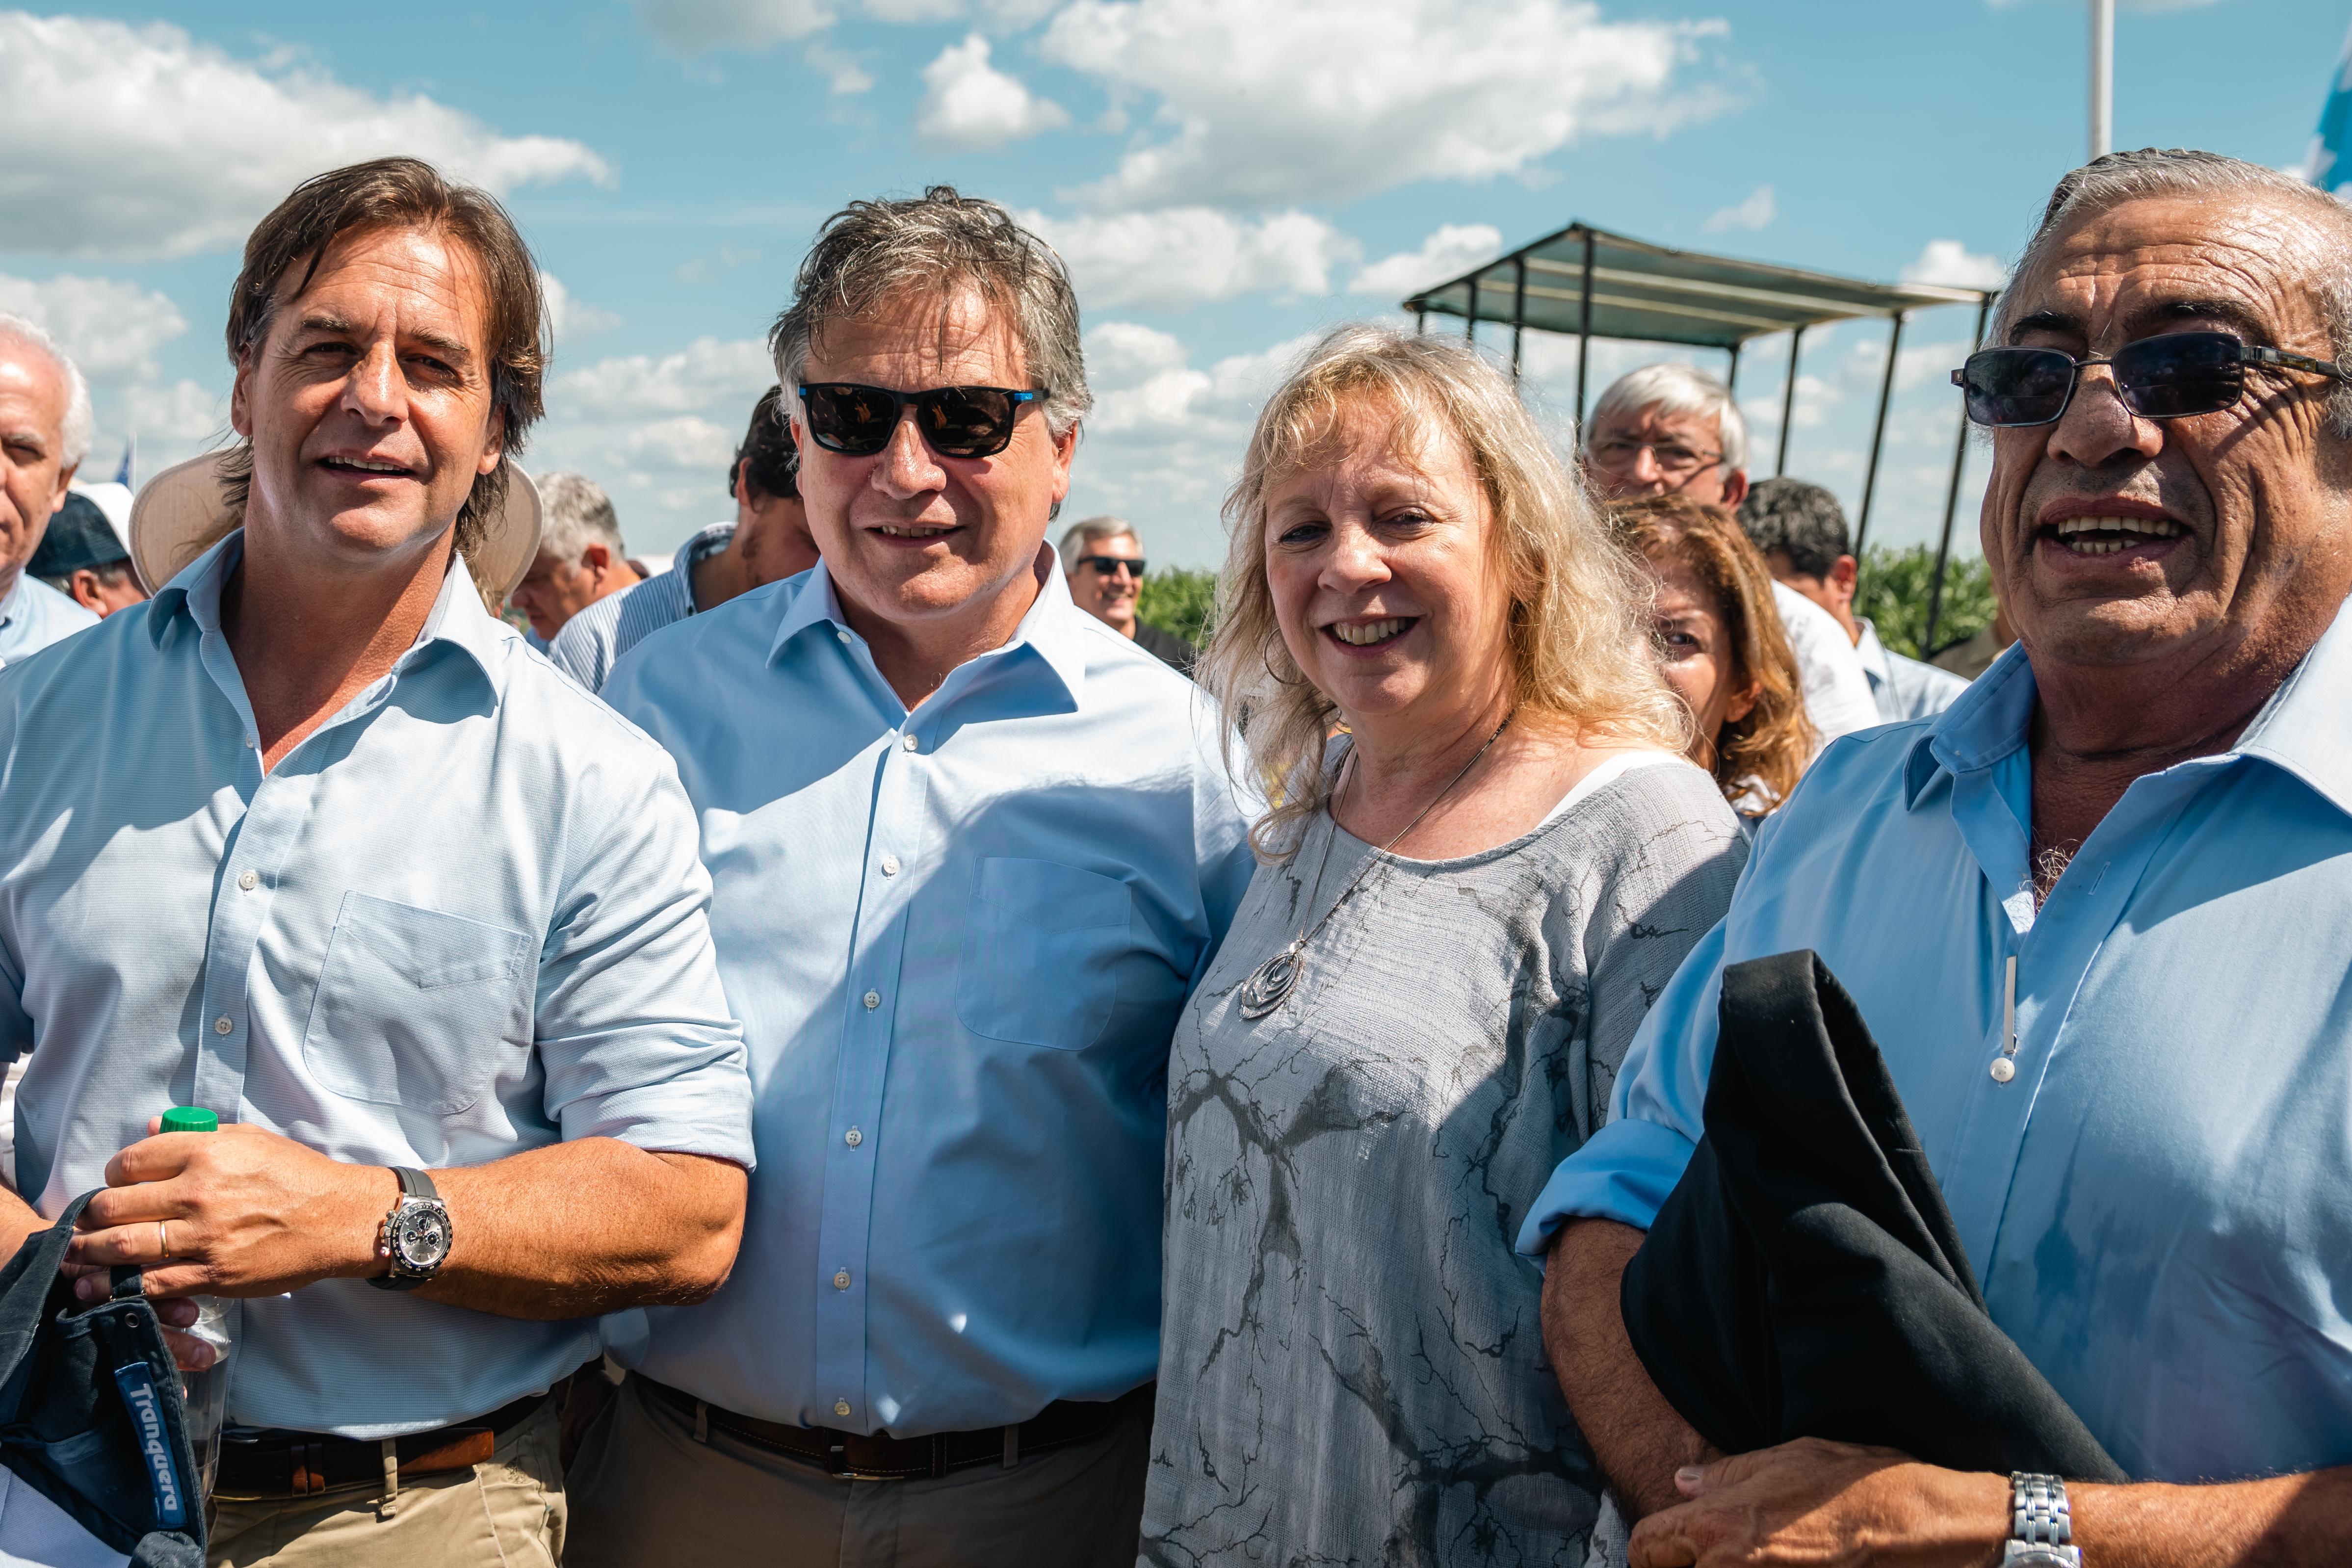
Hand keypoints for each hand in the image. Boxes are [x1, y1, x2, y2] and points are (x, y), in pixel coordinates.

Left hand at [64, 1120, 393, 1303]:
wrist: (339, 1218)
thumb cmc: (296, 1174)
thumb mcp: (250, 1138)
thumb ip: (196, 1132)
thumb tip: (152, 1126)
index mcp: (206, 1152)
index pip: (128, 1162)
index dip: (113, 1175)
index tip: (117, 1185)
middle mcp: (198, 1192)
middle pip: (112, 1207)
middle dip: (91, 1217)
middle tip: (87, 1224)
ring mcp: (203, 1236)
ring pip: (121, 1248)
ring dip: (88, 1254)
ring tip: (74, 1257)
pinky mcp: (213, 1274)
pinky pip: (150, 1283)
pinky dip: (118, 1287)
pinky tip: (100, 1288)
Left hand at [1628, 1436, 2009, 1567]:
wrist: (1917, 1527)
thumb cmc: (1854, 1485)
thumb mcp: (1784, 1458)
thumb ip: (1725, 1475)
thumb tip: (1683, 1483)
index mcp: (1720, 1524)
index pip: (1647, 1545)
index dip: (1651, 1546)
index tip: (1662, 1548)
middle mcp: (1732, 1567)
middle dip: (1682, 1564)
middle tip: (1702, 1554)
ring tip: (1750, 1555)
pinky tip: (1774, 1564)